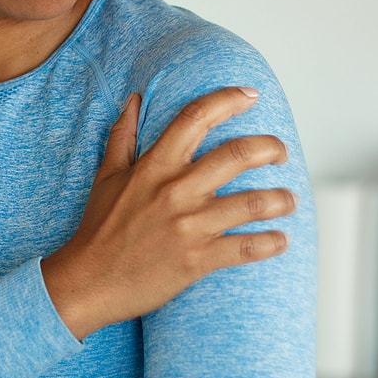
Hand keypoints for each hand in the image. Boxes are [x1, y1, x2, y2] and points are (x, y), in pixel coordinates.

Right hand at [41, 86, 295, 340]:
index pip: (195, 118)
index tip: (251, 95)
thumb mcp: (106, 176)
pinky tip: (281, 240)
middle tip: (281, 152)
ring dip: (280, 199)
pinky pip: (246, 248)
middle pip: (237, 155)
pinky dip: (271, 243)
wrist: (88, 282)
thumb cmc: (97, 230)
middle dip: (269, 148)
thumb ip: (123, 136)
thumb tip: (134, 100)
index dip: (228, 100)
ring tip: (289, 199)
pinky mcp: (197, 260)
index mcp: (154, 166)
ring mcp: (189, 226)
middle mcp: (176, 191)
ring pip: (252, 203)